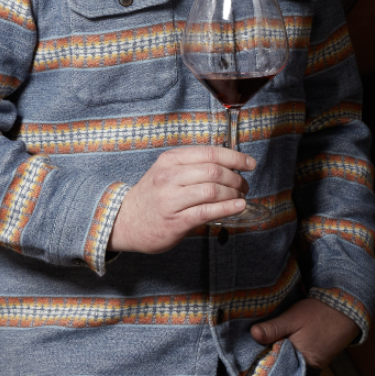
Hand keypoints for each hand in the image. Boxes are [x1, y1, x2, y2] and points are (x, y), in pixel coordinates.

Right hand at [109, 146, 255, 254]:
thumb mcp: (166, 172)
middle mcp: (169, 177)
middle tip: (244, 185)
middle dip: (236, 178)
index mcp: (170, 160)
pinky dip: (228, 208)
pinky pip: (207, 212)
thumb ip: (192, 165)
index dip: (235, 157)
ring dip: (234, 194)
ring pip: (213, 190)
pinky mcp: (175, 222)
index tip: (249, 163)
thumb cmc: (152, 196)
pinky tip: (238, 207)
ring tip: (241, 197)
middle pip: (214, 171)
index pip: (210, 153)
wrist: (125, 222)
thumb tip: (229, 163)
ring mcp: (171, 200)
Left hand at [251, 298, 359, 368]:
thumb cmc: (319, 313)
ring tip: (257, 345)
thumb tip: (254, 334)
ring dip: (274, 354)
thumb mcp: (293, 317)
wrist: (346, 310)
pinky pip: (293, 358)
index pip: (272, 368)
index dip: (257, 361)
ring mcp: (309, 364)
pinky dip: (284, 352)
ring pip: (285, 362)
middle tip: (246, 349)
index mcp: (298, 362)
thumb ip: (274, 327)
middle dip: (263, 358)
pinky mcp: (312, 358)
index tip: (243, 355)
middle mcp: (304, 368)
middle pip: (278, 367)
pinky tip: (274, 343)